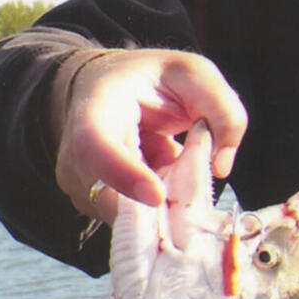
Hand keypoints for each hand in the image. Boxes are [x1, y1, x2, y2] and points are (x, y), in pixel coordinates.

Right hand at [53, 49, 246, 222]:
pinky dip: (162, 210)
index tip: (157, 196)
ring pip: (130, 218)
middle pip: (114, 198)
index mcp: (96, 108)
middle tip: (198, 186)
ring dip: (166, 206)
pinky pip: (136, 223)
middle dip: (163, 205)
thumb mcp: (197, 75)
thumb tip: (220, 167)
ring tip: (178, 164)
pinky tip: (170, 177)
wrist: (112, 88)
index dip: (124, 175)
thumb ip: (222, 110)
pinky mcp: (97, 207)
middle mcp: (76, 154)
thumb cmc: (154, 79)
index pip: (96, 146)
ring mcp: (83, 186)